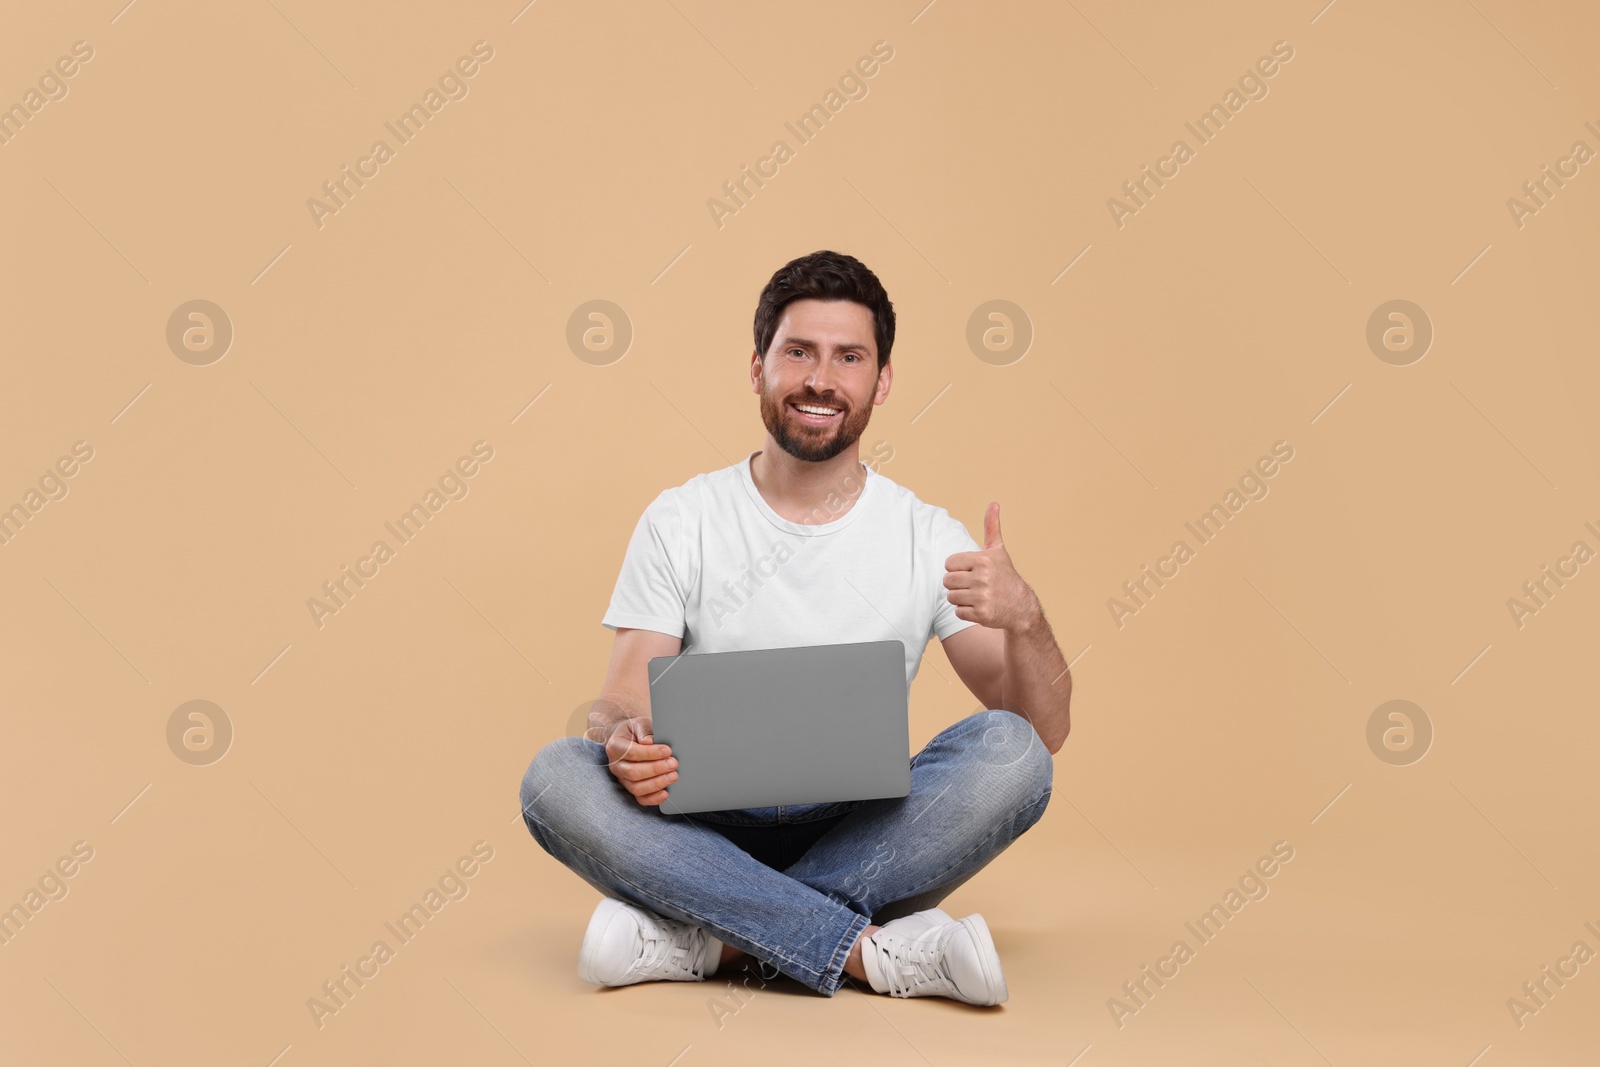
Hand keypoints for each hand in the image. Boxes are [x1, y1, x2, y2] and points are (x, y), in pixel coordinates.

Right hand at [602, 716, 679, 806]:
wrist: (631, 739)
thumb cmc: (636, 731)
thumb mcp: (639, 724)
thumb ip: (644, 730)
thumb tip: (648, 742)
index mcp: (615, 747)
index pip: (631, 753)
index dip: (650, 753)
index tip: (667, 750)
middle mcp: (616, 765)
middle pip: (633, 772)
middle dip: (656, 769)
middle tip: (673, 763)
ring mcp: (622, 779)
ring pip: (636, 788)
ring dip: (657, 783)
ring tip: (673, 776)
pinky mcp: (631, 788)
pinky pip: (640, 798)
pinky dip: (653, 798)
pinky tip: (666, 793)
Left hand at [943, 502, 1040, 631]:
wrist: (1022, 607)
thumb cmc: (1005, 576)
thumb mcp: (998, 551)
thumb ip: (991, 527)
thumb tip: (994, 503)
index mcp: (983, 560)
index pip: (948, 564)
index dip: (957, 568)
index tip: (971, 571)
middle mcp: (983, 578)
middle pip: (947, 581)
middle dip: (957, 584)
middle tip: (973, 586)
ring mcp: (982, 597)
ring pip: (951, 597)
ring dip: (961, 598)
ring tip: (976, 596)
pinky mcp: (981, 614)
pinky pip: (958, 612)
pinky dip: (966, 612)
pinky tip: (979, 607)